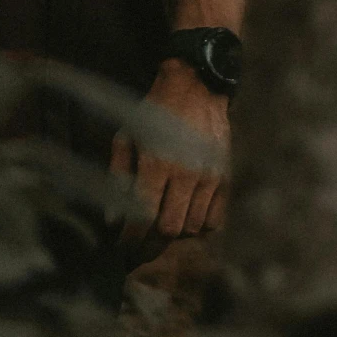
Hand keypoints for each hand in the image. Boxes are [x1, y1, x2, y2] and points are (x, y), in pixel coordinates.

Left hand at [109, 57, 230, 257]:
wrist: (195, 87)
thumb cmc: (153, 111)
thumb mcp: (126, 136)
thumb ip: (118, 176)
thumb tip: (112, 218)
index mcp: (156, 162)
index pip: (142, 216)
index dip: (130, 239)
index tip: (121, 248)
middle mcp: (184, 174)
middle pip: (169, 230)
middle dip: (150, 245)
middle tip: (137, 249)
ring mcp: (208, 178)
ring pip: (191, 228)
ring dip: (173, 234)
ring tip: (159, 229)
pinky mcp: (224, 178)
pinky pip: (213, 221)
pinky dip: (198, 227)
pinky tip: (184, 217)